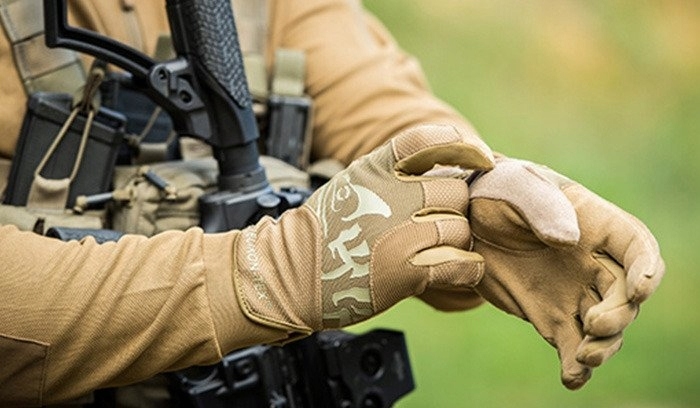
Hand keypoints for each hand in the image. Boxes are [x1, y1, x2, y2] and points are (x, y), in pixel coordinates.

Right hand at [233, 124, 493, 334]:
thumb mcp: (352, 183)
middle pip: (455, 190)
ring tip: (435, 251)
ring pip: (460, 228)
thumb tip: (450, 168)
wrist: (289, 274)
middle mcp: (390, 195)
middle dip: (455, 208)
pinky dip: (467, 268)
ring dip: (455, 241)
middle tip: (439, 223)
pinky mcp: (405, 270)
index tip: (480, 159)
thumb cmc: (324, 231)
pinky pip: (460, 263)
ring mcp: (399, 232)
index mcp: (374, 168)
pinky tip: (458, 270)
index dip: (463, 146)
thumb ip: (394, 173)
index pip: (429, 139)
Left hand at [468, 157, 663, 388]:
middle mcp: (593, 263)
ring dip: (603, 346)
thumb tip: (570, 241)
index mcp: (596, 226)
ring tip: (583, 356)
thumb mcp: (517, 186)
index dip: (647, 269)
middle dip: (619, 314)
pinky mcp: (549, 316)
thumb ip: (544, 207)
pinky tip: (571, 378)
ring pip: (605, 328)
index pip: (637, 247)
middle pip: (626, 295)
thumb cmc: (498, 192)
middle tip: (594, 324)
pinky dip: (575, 366)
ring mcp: (573, 293)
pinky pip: (570, 345)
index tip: (640, 289)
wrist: (465, 219)